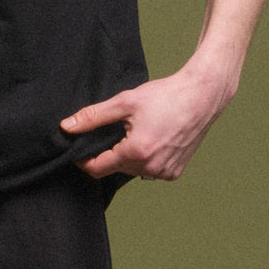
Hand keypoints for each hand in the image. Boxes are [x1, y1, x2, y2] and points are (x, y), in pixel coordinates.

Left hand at [59, 60, 237, 180]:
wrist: (202, 96)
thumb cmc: (165, 96)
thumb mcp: (125, 102)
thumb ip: (93, 117)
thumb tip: (66, 127)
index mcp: (136, 152)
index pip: (97, 169)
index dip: (84, 160)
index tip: (79, 150)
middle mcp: (151, 168)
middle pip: (115, 169)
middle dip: (110, 153)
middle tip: (118, 130)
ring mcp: (165, 173)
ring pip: (132, 171)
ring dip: (128, 157)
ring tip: (138, 132)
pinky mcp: (174, 173)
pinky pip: (150, 171)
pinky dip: (146, 160)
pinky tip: (153, 140)